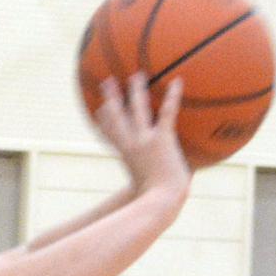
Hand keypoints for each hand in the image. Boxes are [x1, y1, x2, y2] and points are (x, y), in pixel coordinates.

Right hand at [96, 72, 191, 198]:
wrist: (159, 200)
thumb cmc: (154, 199)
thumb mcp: (145, 188)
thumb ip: (150, 179)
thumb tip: (157, 181)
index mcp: (124, 154)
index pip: (108, 134)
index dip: (102, 120)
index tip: (98, 109)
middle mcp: (130, 144)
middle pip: (115, 117)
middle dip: (110, 98)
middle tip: (107, 82)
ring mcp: (144, 140)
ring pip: (137, 109)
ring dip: (135, 91)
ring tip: (137, 75)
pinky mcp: (161, 139)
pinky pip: (167, 113)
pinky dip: (172, 97)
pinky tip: (177, 82)